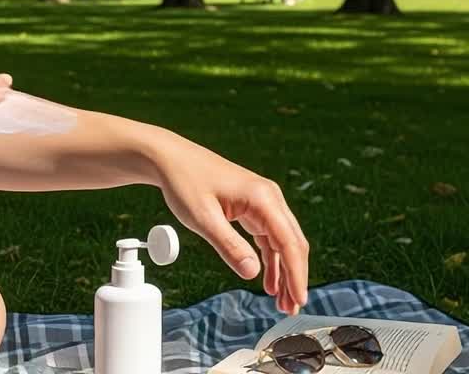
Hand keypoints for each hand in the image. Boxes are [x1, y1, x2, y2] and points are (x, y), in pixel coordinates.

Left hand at [155, 140, 309, 314]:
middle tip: (291, 308)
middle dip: (295, 277)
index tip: (298, 299)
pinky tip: (269, 280)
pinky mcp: (252, 206)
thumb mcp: (203, 218)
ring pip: (283, 241)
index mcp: (262, 198)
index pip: (289, 242)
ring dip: (285, 271)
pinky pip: (269, 236)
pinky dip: (271, 259)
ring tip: (282, 301)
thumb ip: (229, 246)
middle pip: (292, 243)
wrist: (170, 159)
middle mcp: (269, 197)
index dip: (297, 274)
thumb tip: (253, 274)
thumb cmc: (185, 182)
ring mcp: (262, 201)